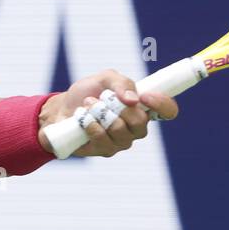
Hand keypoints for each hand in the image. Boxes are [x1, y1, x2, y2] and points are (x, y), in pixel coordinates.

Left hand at [38, 69, 179, 157]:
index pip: (167, 111)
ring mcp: (122, 141)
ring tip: (88, 104)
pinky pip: (103, 138)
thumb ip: (121, 83)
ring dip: (100, 113)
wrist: (61, 109)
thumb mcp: (104, 79)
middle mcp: (136, 127)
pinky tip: (82, 117)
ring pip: (120, 130)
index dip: (163, 104)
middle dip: (120, 108)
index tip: (145, 96)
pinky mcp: (105, 150)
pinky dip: (90, 124)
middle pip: (141, 123)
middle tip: (104, 98)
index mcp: (142, 108)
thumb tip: (133, 100)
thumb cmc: (86, 94)